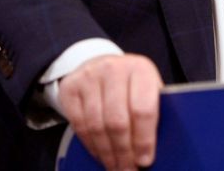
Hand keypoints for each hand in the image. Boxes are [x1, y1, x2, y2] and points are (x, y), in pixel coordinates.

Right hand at [58, 53, 162, 169]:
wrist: (101, 63)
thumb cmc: (131, 83)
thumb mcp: (148, 88)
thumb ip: (153, 112)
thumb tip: (152, 150)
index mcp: (141, 69)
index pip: (143, 109)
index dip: (144, 139)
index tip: (144, 160)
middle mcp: (114, 69)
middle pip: (117, 121)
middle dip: (123, 152)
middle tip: (128, 170)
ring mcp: (89, 77)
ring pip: (97, 126)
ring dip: (107, 152)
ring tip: (115, 167)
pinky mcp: (70, 88)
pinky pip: (79, 125)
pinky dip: (91, 145)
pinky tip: (100, 154)